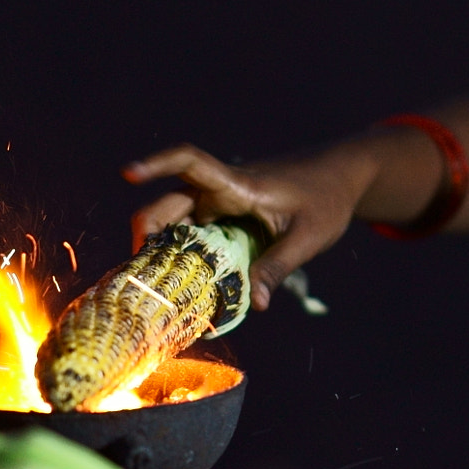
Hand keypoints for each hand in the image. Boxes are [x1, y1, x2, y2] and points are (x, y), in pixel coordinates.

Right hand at [121, 143, 375, 308]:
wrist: (341, 176)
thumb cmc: (327, 199)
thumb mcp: (309, 237)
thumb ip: (278, 267)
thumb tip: (255, 305)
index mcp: (241, 185)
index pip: (191, 162)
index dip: (157, 164)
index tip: (127, 174)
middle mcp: (223, 189)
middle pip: (170, 201)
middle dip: (148, 230)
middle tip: (140, 270)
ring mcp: (223, 202)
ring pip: (179, 220)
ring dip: (165, 246)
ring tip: (158, 284)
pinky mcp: (228, 214)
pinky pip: (197, 231)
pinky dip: (186, 252)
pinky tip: (185, 281)